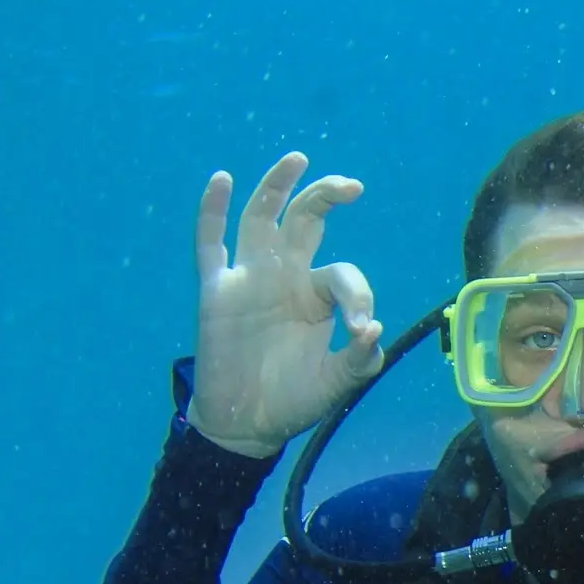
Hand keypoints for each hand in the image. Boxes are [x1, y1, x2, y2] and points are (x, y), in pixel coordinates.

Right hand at [188, 151, 383, 457]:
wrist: (248, 425)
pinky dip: (213, 211)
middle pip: (305, 222)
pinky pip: (210, 243)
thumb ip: (359, 359)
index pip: (343, 275)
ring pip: (261, 219)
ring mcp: (249, 279)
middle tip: (352, 186)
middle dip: (327, 198)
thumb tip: (373, 328)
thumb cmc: (295, 400)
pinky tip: (223, 181)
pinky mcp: (217, 290)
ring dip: (277, 187)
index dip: (357, 296)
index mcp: (317, 297)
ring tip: (299, 158)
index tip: (359, 330)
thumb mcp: (337, 384)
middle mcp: (285, 278)